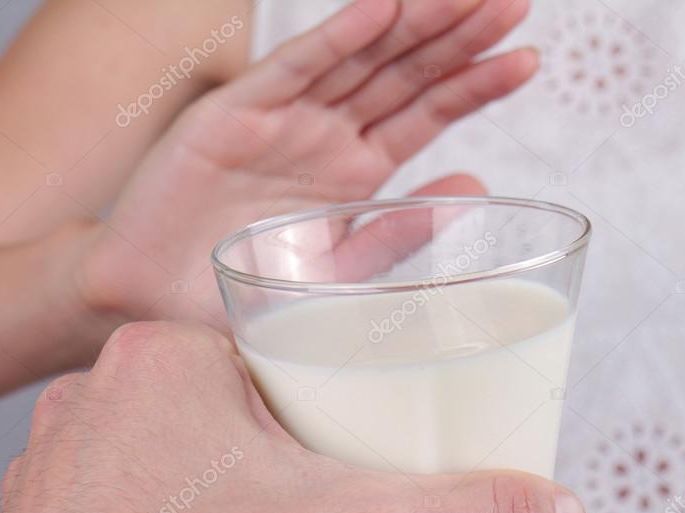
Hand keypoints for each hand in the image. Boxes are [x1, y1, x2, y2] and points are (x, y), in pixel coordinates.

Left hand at [0, 322, 583, 512]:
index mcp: (167, 359)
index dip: (324, 391)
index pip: (271, 351)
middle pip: (227, 408)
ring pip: (172, 460)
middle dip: (281, 454)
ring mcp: (62, 467)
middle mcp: (100, 399)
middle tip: (326, 498)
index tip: (353, 432)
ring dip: (222, 495)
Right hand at [77, 0, 535, 327]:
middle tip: (512, 2)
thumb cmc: (243, 294)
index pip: (427, 114)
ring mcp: (282, 120)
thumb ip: (402, 230)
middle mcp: (325, 136)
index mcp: (355, 171)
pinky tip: (382, 8)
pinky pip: (293, 71)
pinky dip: (336, 39)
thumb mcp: (340, 272)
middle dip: (458, 36)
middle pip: (404, 74)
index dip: (475, 84)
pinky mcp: (233, 116)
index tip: (527, 59)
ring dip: (412, 24)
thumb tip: (476, 188)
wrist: (157, 309)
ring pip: (359, 60)